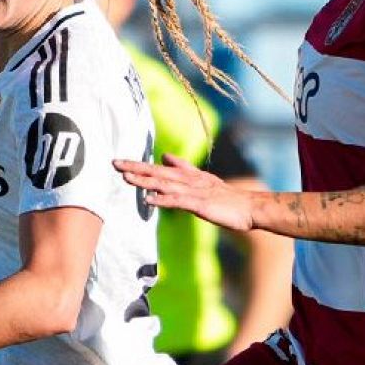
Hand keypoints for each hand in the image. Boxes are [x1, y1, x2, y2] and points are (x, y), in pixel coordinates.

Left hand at [113, 154, 254, 233]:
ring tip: (126, 178)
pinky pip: (177, 201)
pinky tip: (148, 200)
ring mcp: (194, 191)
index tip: (121, 162)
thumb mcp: (203, 179)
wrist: (249, 207)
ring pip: (165, 184)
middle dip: (136, 168)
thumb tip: (165, 157)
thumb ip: (184, 168)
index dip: (140, 165)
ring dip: (145, 181)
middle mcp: (189, 180)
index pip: (160, 168)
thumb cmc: (226, 198)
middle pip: (158, 172)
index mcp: (189, 175)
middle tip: (115, 163)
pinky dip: (162, 199)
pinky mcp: (199, 204)